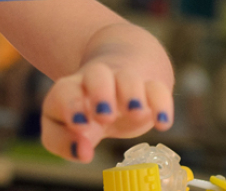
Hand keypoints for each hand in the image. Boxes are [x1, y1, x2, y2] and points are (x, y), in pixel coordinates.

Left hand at [41, 60, 173, 161]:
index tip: (80, 127)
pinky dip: (161, 104)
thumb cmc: (84, 111)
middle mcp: (96, 80)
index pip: (65, 91)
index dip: (71, 106)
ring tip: (134, 113)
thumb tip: (82, 152)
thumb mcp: (64, 127)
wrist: (115, 81)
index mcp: (70, 89)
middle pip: (97, 74)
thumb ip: (63, 141)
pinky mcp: (149, 88)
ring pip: (128, 78)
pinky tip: (162, 123)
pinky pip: (157, 89)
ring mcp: (124, 82)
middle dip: (101, 92)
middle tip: (105, 116)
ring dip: (131, 94)